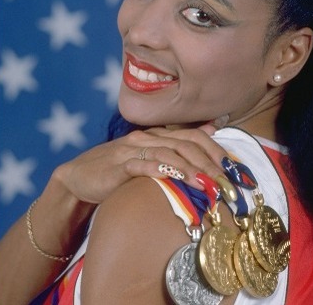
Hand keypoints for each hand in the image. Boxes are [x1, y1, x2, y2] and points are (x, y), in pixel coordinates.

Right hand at [54, 121, 228, 204]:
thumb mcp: (149, 156)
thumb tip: (211, 129)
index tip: (234, 168)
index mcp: (157, 135)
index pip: (194, 136)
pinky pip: (144, 165)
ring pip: (169, 154)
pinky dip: (163, 170)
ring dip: (192, 169)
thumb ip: (177, 146)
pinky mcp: (119, 166)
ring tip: (209, 183)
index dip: (216, 150)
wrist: (78, 179)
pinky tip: (177, 178)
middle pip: (186, 145)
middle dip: (210, 163)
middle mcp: (147, 138)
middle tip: (227, 180)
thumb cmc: (117, 171)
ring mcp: (132, 150)